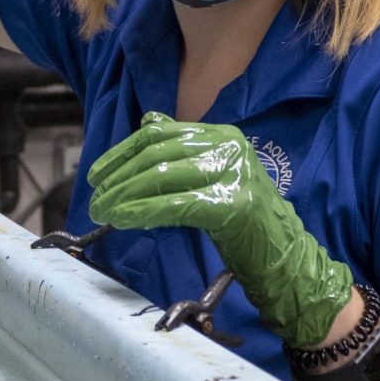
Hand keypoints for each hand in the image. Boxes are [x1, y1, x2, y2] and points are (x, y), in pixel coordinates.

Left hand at [88, 113, 353, 346]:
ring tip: (102, 211)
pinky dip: (143, 211)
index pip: (160, 134)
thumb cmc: (243, 221)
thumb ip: (183, 150)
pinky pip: (175, 205)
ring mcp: (233, 175)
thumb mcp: (213, 175)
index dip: (122, 153)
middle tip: (94, 198)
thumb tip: (146, 123)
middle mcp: (229, 147)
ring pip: (162, 178)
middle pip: (157, 155)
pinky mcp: (232, 206)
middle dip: (118, 178)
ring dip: (124, 196)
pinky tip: (123, 220)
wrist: (285, 257)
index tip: (96, 173)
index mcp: (223, 135)